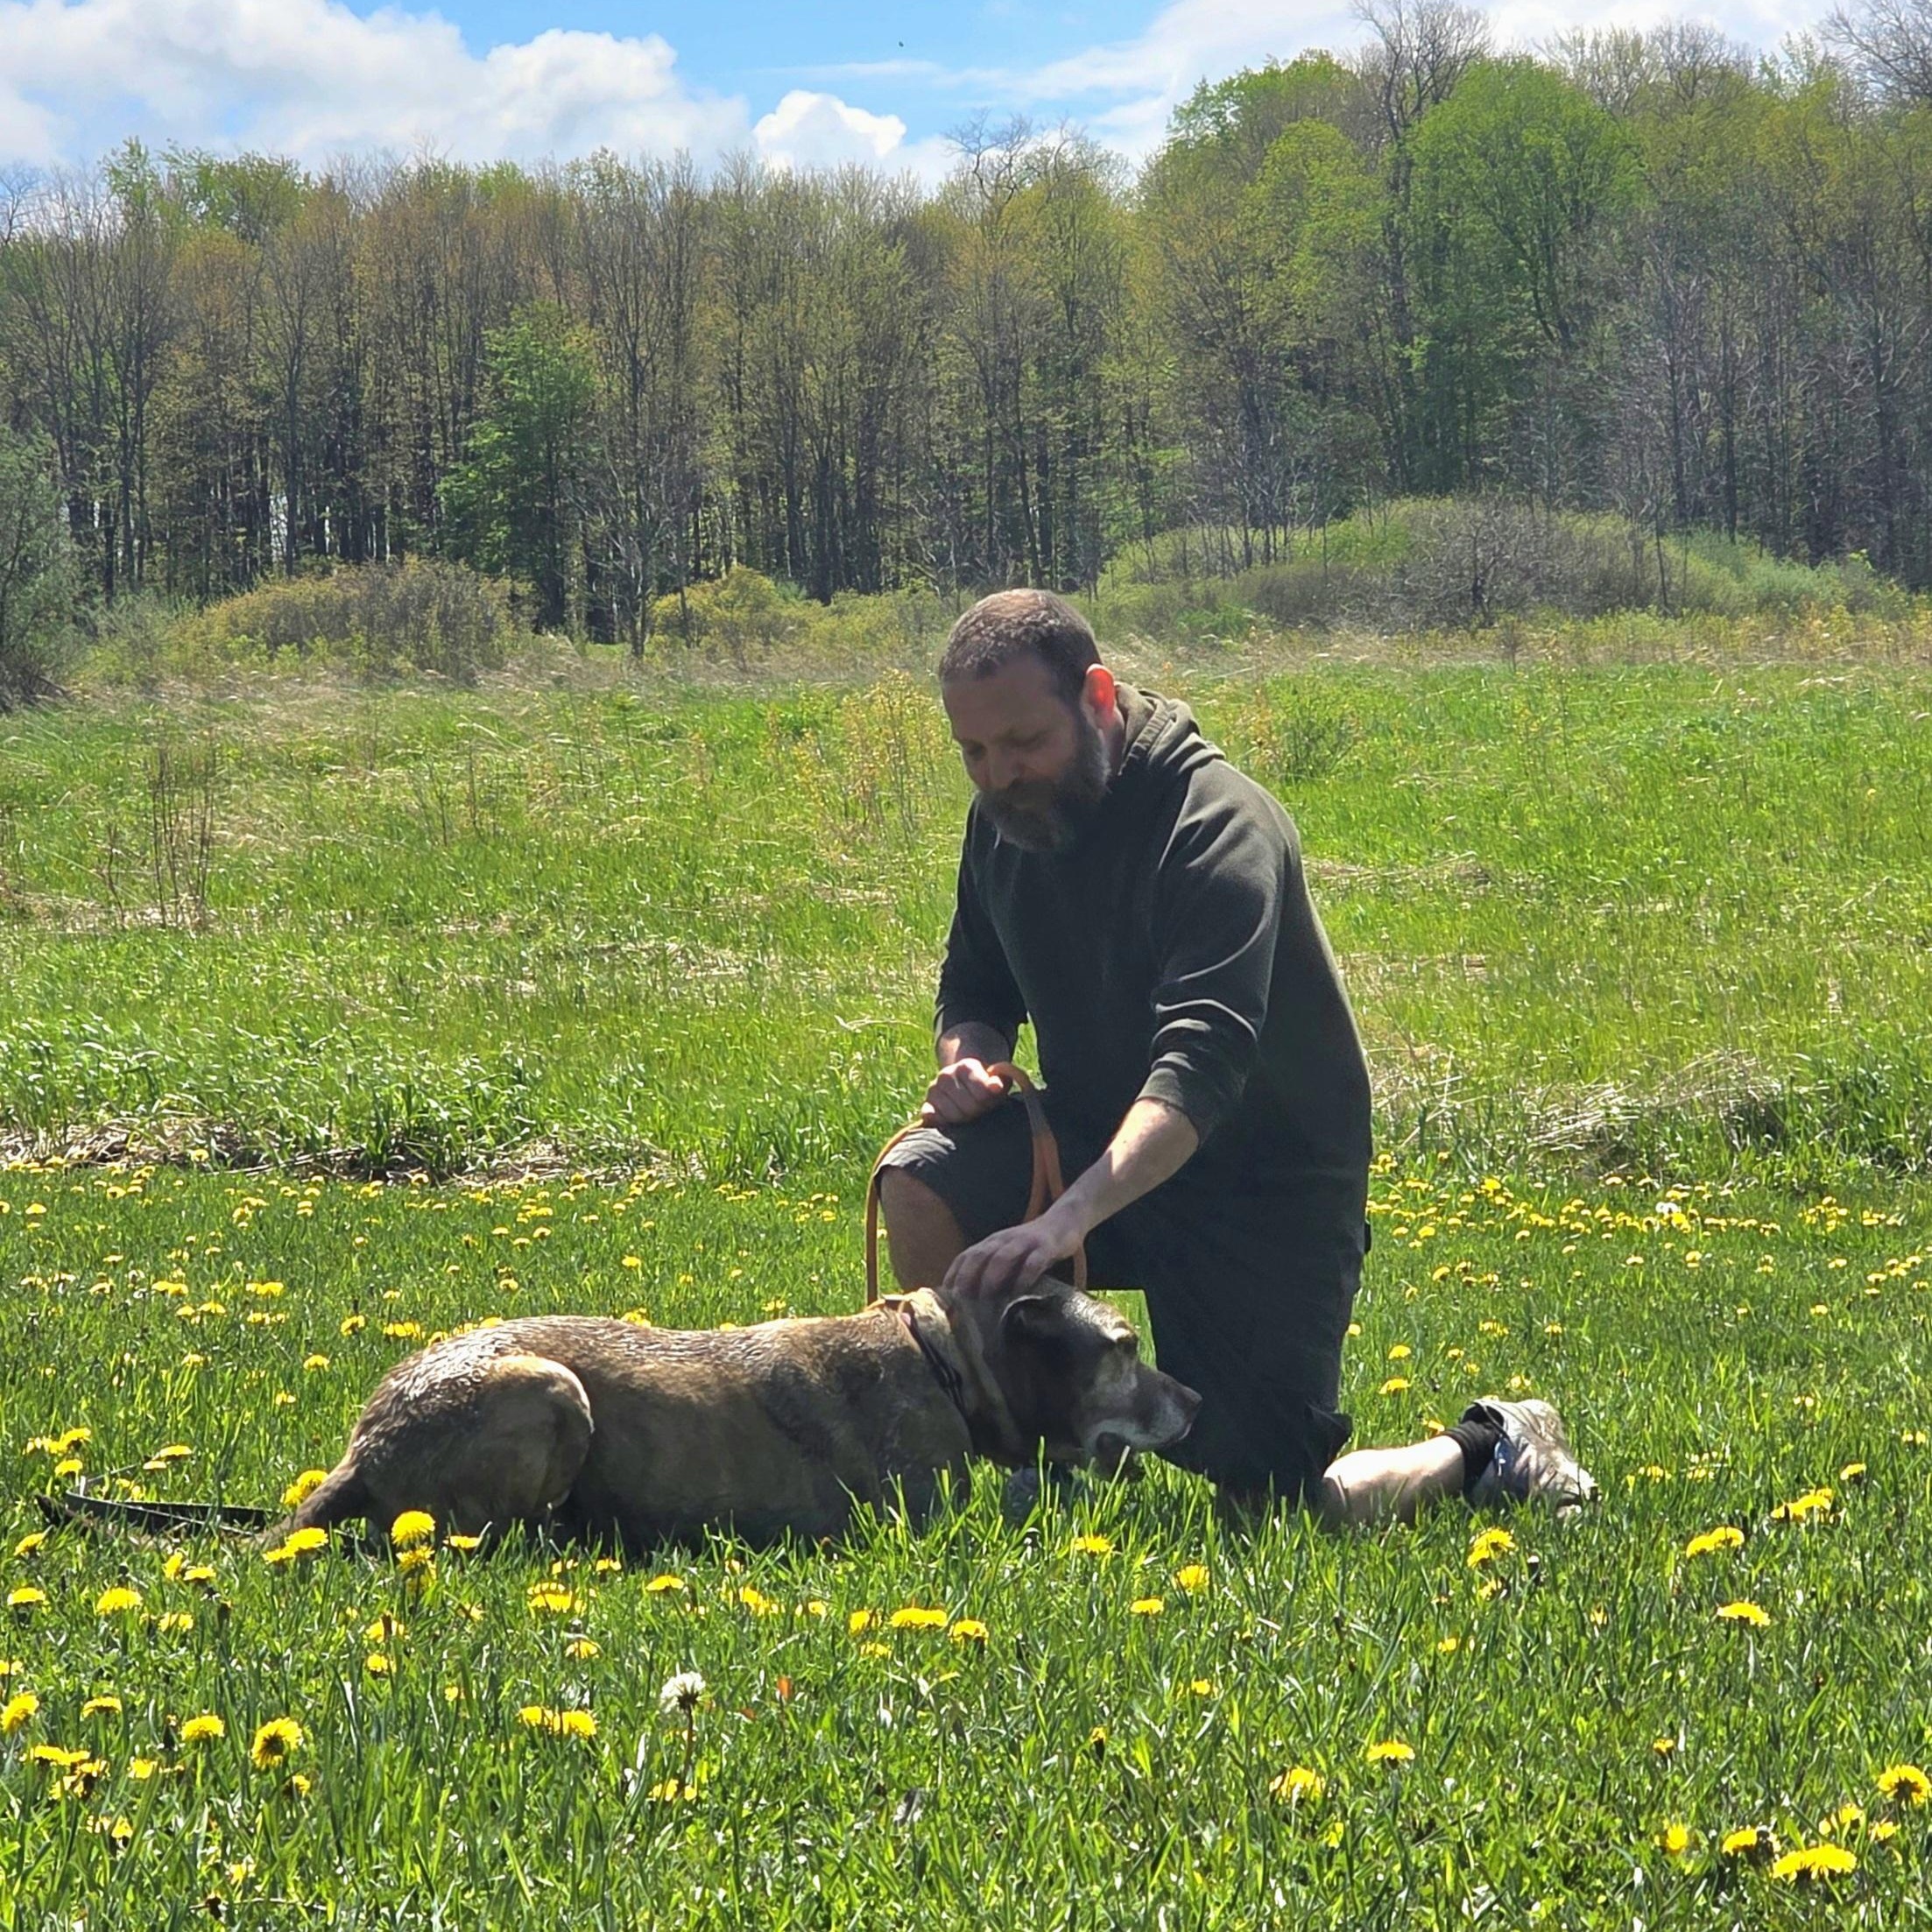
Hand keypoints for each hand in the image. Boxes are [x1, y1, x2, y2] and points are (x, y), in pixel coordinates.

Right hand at [920, 1057, 1009, 1126]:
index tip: (990, 1098)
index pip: (981, 1093)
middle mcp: (946, 1075)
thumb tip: (995, 1086)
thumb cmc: (987, 1085)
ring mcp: (934, 1089)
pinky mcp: (927, 1104)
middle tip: (980, 1108)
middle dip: (978, 1111)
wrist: (966, 1084)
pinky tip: (947, 1122)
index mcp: (966, 1066)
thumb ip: (999, 1081)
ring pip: (952, 1115)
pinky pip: (929, 1115)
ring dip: (963, 1119)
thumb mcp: (999, 1079)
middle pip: (968, 1107)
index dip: (989, 1101)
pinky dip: (937, 1120)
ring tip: (968, 1113)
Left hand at [940, 1205, 1084, 1297]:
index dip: (954, 1273)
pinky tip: (1020, 1291)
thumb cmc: (1030, 1246)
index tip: (944, 1295)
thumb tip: (972, 1299)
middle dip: (968, 1276)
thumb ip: (991, 1269)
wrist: (1062, 1222)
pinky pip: (1034, 1262)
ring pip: (1003, 1257)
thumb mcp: (1006, 1253)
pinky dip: (1025, 1276)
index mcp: (991, 1242)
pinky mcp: (1046, 1247)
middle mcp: (1004, 1240)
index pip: (966, 1255)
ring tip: (985, 1297)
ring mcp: (1025, 1242)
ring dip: (992, 1277)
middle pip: (980, 1255)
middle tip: (961, 1299)